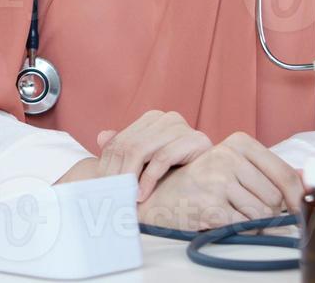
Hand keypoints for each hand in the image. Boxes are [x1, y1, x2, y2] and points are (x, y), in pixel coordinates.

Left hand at [93, 110, 213, 200]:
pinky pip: (162, 158)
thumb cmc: (177, 171)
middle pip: (129, 145)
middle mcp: (167, 118)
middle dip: (116, 172)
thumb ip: (125, 148)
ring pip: (142, 149)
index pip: (120, 141)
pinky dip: (148, 178)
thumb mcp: (147, 160)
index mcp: (152, 118)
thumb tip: (101, 137)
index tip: (99, 186)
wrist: (214, 179)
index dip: (106, 164)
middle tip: (109, 193)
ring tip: (123, 196)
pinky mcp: (196, 141)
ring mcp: (183, 127)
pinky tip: (141, 194)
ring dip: (129, 177)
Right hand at [136, 131, 304, 231]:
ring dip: (253, 223)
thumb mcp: (235, 168)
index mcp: (238, 142)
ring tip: (232, 213)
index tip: (296, 209)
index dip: (296, 197)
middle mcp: (227, 156)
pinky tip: (223, 221)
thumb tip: (308, 181)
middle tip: (244, 209)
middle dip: (268, 212)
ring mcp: (217, 180)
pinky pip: (244, 227)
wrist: (160, 198)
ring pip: (262, 215)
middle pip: (275, 198)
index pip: (284, 174)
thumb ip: (270, 172)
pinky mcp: (210, 205)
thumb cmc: (203, 184)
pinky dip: (240, 231)